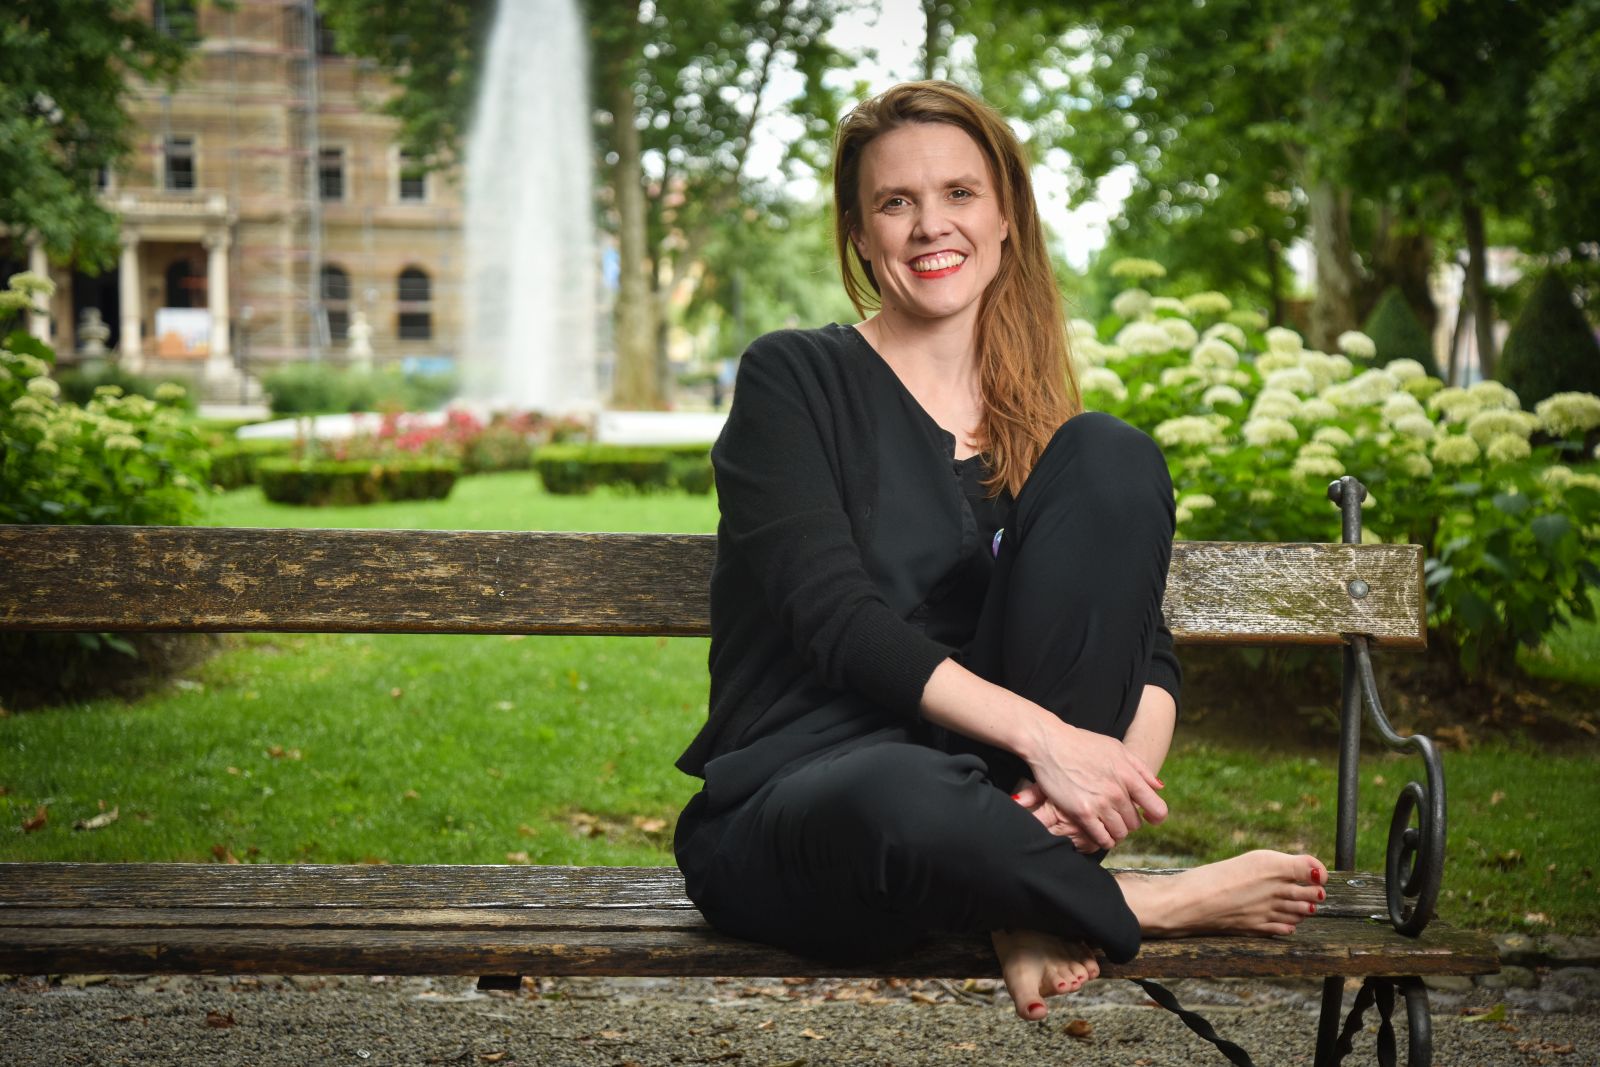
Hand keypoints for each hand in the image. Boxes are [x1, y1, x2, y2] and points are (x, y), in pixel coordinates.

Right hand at [1020, 721, 1166, 850]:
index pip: (1157, 808)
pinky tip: (1099, 833)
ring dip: (1116, 831)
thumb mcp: (1117, 748)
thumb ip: (1140, 769)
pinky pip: (1102, 838)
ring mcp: (1100, 803)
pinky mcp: (1082, 813)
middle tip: (1117, 815)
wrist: (1050, 743)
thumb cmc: (1082, 744)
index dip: (1155, 817)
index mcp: (1129, 775)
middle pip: (1135, 823)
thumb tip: (1159, 787)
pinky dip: (1104, 839)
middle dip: (1128, 821)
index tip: (1148, 817)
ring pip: (1120, 833)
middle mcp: (1117, 792)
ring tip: (1107, 824)